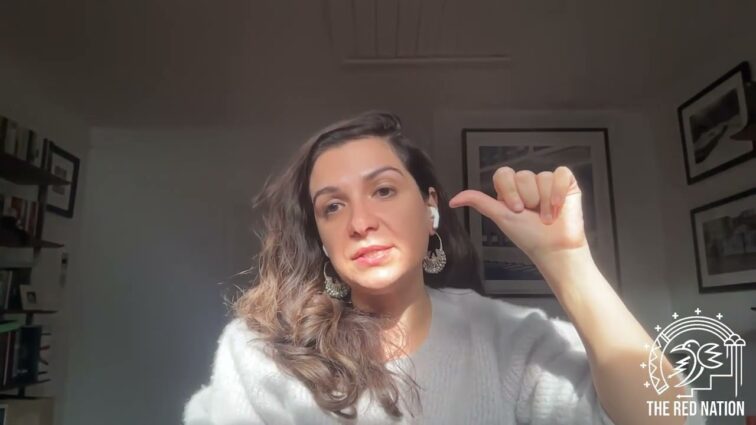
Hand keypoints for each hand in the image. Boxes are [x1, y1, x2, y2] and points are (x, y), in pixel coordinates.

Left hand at [449, 166, 587, 262]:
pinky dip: (558, 192)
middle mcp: (528, 184)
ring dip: (544, 202)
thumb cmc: (529, 237)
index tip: (515, 209)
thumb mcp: (500, 217)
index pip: (503, 174)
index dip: (509, 191)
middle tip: (532, 215)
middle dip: (528, 199)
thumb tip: (453, 200)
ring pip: (541, 176)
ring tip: (547, 217)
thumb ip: (479, 203)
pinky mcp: (566, 183)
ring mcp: (547, 182)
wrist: (554, 249)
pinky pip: (560, 173)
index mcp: (511, 190)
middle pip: (523, 175)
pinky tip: (559, 207)